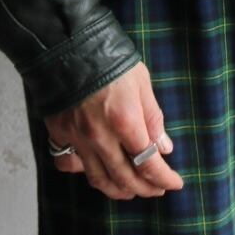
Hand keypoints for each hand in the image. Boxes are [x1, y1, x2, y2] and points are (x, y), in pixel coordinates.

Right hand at [43, 60, 184, 199]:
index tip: (175, 183)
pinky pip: (69, 164)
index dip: (164, 178)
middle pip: (125, 178)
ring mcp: (77, 138)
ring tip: (131, 190)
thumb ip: (153, 118)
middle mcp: (100, 137)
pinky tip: (96, 170)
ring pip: (98, 179)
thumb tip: (163, 148)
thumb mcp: (141, 82)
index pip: (149, 163)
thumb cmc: (110, 60)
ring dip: (118, 190)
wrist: (68, 44)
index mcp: (125, 122)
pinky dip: (83, 172)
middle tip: (157, 189)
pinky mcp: (59, 133)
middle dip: (145, 188)